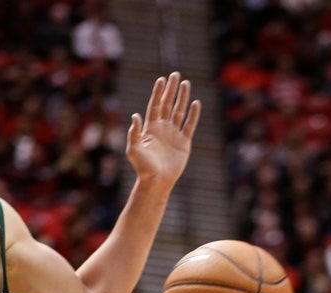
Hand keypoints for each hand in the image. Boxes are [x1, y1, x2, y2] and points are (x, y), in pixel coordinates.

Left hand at [125, 72, 200, 189]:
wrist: (157, 181)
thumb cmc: (143, 167)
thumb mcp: (134, 149)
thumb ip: (134, 133)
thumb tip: (135, 115)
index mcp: (150, 128)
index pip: (155, 105)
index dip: (158, 93)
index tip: (161, 79)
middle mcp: (162, 128)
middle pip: (168, 104)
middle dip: (171, 90)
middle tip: (175, 74)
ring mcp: (173, 134)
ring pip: (179, 111)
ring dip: (183, 97)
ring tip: (186, 83)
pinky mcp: (184, 142)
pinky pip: (189, 125)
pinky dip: (193, 114)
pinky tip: (196, 103)